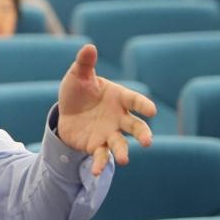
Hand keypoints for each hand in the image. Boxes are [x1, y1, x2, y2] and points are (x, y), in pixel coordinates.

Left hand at [57, 44, 155, 175]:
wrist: (67, 113)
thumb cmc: (79, 91)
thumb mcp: (77, 76)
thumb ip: (85, 63)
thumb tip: (88, 47)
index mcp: (119, 98)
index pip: (135, 100)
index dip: (143, 105)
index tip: (152, 111)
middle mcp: (119, 117)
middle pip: (135, 127)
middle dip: (143, 134)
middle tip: (148, 142)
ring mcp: (110, 133)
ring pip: (121, 144)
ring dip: (123, 152)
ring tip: (125, 160)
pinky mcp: (97, 146)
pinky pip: (101, 156)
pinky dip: (100, 164)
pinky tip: (96, 172)